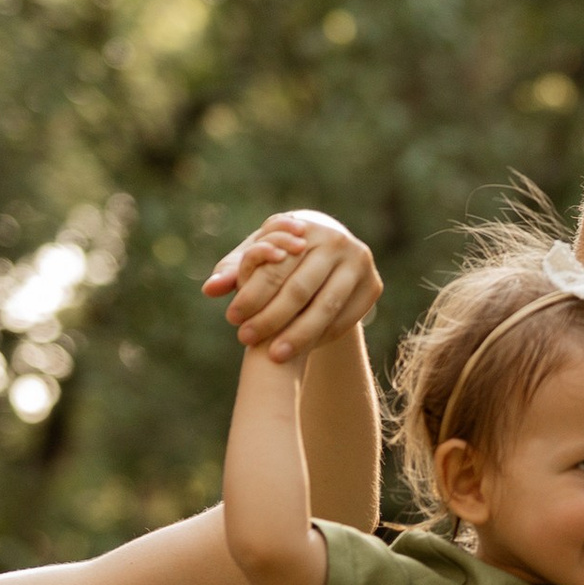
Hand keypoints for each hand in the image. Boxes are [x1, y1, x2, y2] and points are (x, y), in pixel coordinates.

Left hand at [203, 212, 382, 364]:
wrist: (330, 252)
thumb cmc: (285, 256)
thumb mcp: (259, 256)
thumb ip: (234, 270)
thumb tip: (210, 288)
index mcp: (305, 228)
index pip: (276, 267)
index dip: (252, 293)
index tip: (233, 318)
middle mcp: (337, 242)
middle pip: (299, 289)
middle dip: (271, 318)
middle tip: (246, 339)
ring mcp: (359, 264)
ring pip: (325, 308)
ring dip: (298, 336)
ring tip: (274, 355)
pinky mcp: (373, 286)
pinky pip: (345, 319)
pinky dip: (321, 337)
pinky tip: (301, 351)